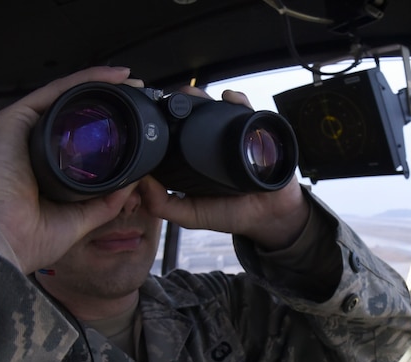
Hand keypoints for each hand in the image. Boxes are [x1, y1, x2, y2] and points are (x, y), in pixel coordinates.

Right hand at [0, 66, 138, 273]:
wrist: (8, 243)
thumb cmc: (35, 237)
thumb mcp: (86, 215)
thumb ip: (109, 198)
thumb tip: (136, 179)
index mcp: (48, 164)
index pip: (80, 133)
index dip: (108, 121)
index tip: (137, 118)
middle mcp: (35, 143)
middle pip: (74, 109)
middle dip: (108, 96)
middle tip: (137, 90)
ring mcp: (23, 130)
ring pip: (65, 96)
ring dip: (99, 83)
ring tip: (129, 80)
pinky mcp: (12, 121)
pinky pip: (53, 93)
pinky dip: (82, 81)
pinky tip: (108, 77)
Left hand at [140, 87, 309, 250]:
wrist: (270, 216)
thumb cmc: (230, 215)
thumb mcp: (190, 215)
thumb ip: (163, 205)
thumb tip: (140, 181)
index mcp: (194, 159)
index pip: (176, 134)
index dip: (164, 122)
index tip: (153, 114)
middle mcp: (212, 144)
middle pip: (194, 115)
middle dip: (182, 103)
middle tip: (173, 101)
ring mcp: (234, 137)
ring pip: (216, 108)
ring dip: (204, 98)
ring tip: (194, 96)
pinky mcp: (255, 133)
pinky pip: (245, 110)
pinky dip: (236, 100)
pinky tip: (227, 98)